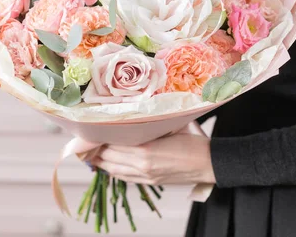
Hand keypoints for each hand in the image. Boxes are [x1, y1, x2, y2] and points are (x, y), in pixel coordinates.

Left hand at [90, 133, 215, 185]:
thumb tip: (131, 115)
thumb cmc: (192, 141)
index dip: (98, 138)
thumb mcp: (169, 127)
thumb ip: (148, 124)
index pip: (112, 144)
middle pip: (109, 157)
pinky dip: (113, 171)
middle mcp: (142, 165)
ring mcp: (145, 175)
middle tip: (86, 140)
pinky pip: (124, 178)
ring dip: (101, 162)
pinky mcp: (150, 181)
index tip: (91, 130)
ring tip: (91, 153)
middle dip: (96, 149)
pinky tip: (107, 165)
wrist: (208, 162)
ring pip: (114, 170)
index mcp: (146, 150)